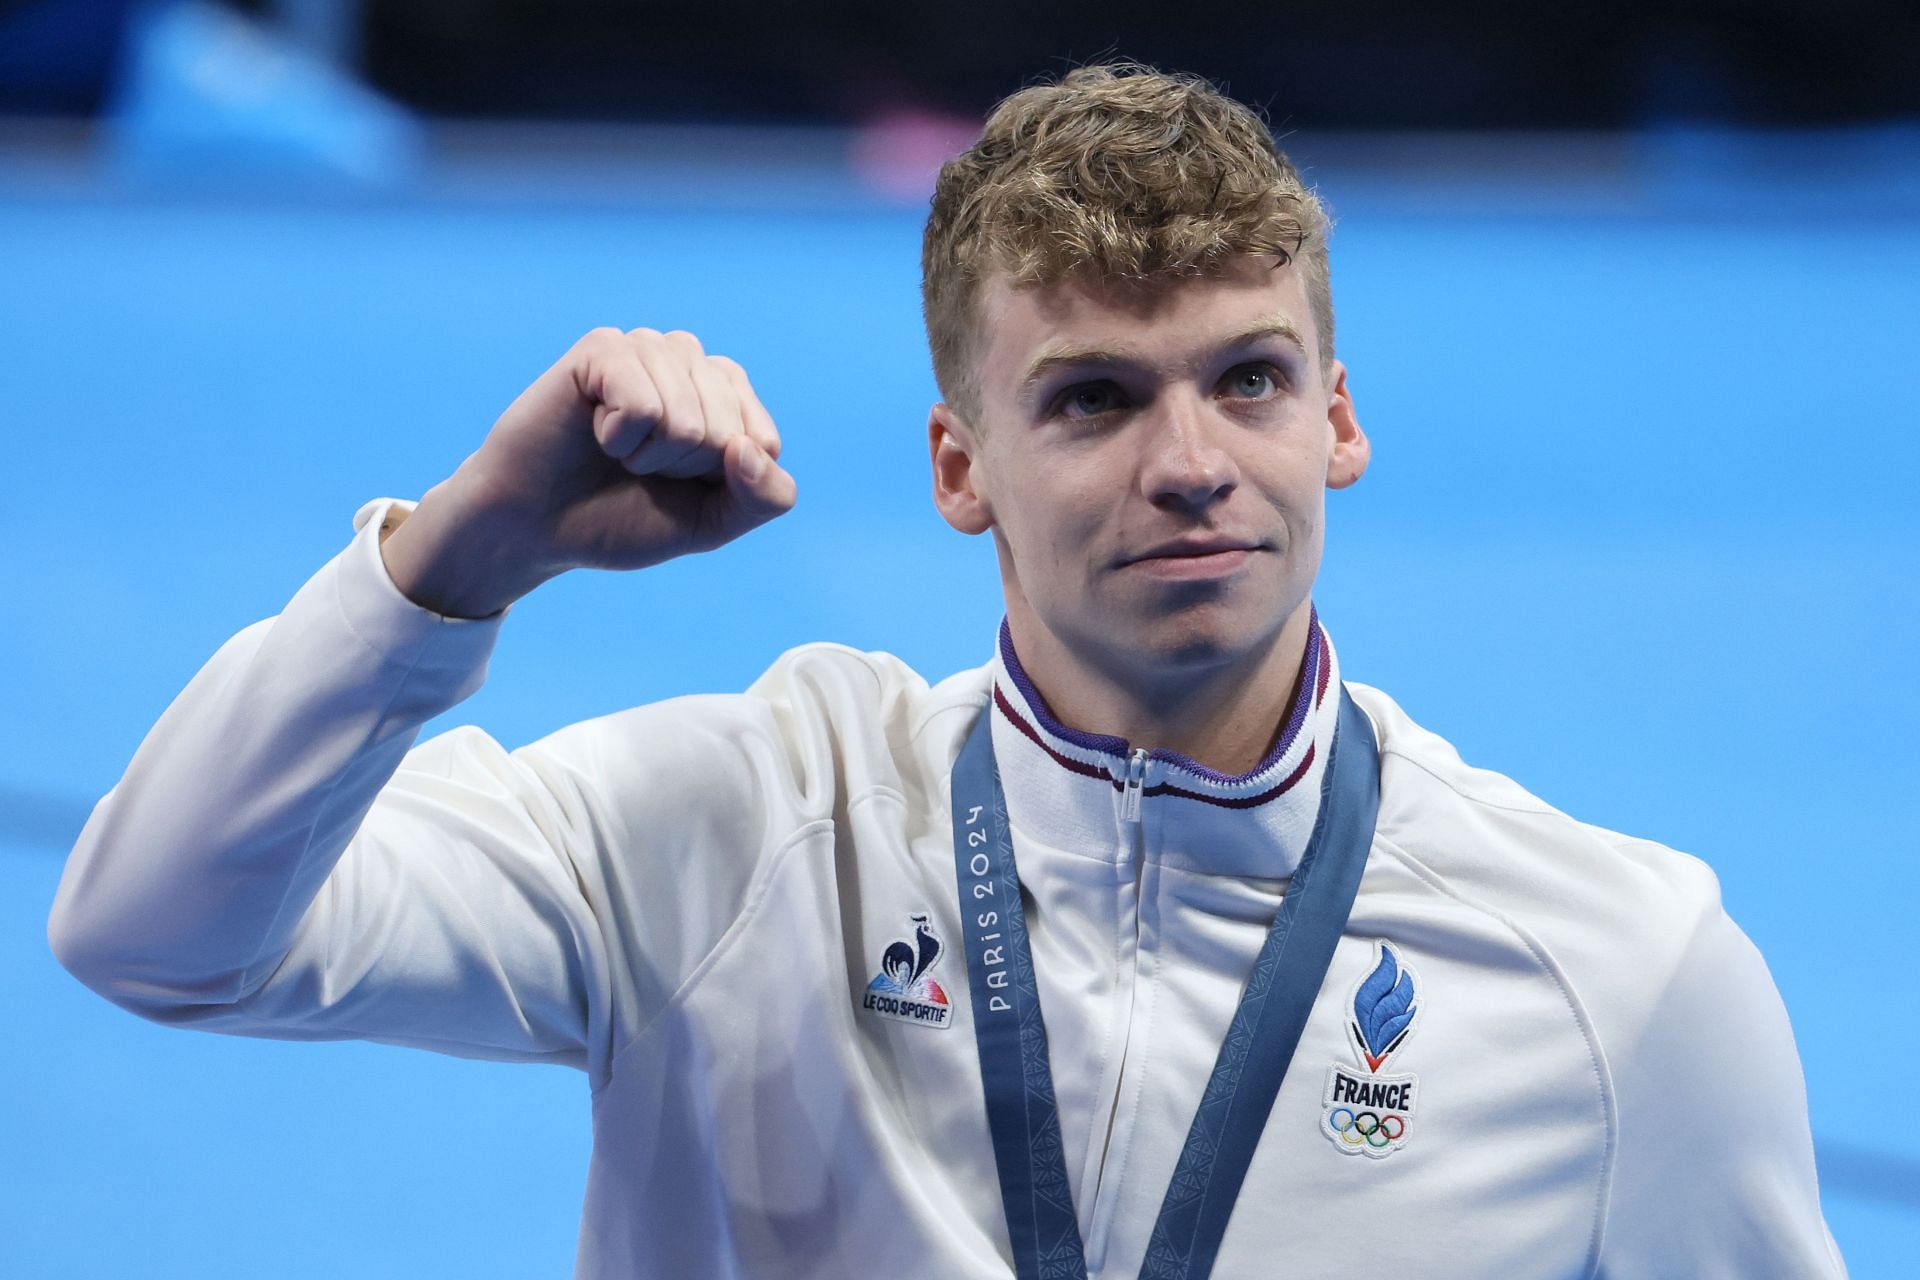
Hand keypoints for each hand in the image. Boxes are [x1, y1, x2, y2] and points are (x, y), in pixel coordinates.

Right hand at [381, 327, 797, 617]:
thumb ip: (763, 499)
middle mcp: (692, 360)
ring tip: (616, 449)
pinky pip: (643, 405)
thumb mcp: (712, 523)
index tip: (677, 483)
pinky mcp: (603, 348)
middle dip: (681, 469)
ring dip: (648, 455)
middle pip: (728, 432)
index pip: (764, 442)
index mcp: (727, 394)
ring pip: (687, 419)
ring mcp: (647, 347)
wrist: (537, 529)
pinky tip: (595, 429)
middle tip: (637, 467)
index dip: (719, 484)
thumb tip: (749, 450)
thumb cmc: (622, 517)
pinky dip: (618, 437)